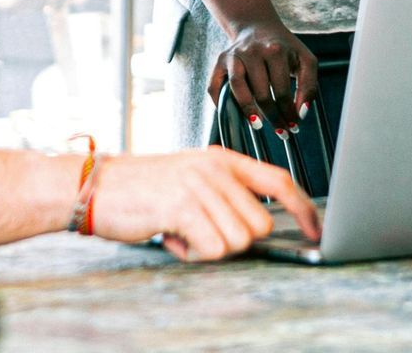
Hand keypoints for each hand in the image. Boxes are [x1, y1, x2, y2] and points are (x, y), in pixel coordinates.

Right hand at [87, 147, 318, 260]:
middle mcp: (215, 168)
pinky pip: (212, 248)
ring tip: (183, 231)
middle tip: (202, 231)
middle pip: (259, 224)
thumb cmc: (143, 188)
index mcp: (222, 160)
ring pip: (237, 241)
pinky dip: (192, 253)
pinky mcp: (182, 206)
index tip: (315, 229)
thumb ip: (224, 195)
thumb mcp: (191, 179)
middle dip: (235, 239)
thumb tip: (256, 228)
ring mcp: (199, 185)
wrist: (96, 185)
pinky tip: (172, 236)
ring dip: (209, 247)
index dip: (303, 207)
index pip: (278, 180)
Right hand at [208, 20, 316, 133]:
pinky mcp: (220, 61)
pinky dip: (220, 103)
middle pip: (261, 92)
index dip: (288, 112)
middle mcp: (252, 51)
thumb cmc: (284, 47)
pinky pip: (214, 86)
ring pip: (237, 88)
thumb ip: (309, 86)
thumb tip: (301, 113)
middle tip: (281, 131)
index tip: (294, 125)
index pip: (282, 90)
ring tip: (258, 125)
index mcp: (275, 50)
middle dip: (273, 116)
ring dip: (248, 111)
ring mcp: (233, 55)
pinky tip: (234, 114)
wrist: (256, 25)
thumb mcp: (305, 60)